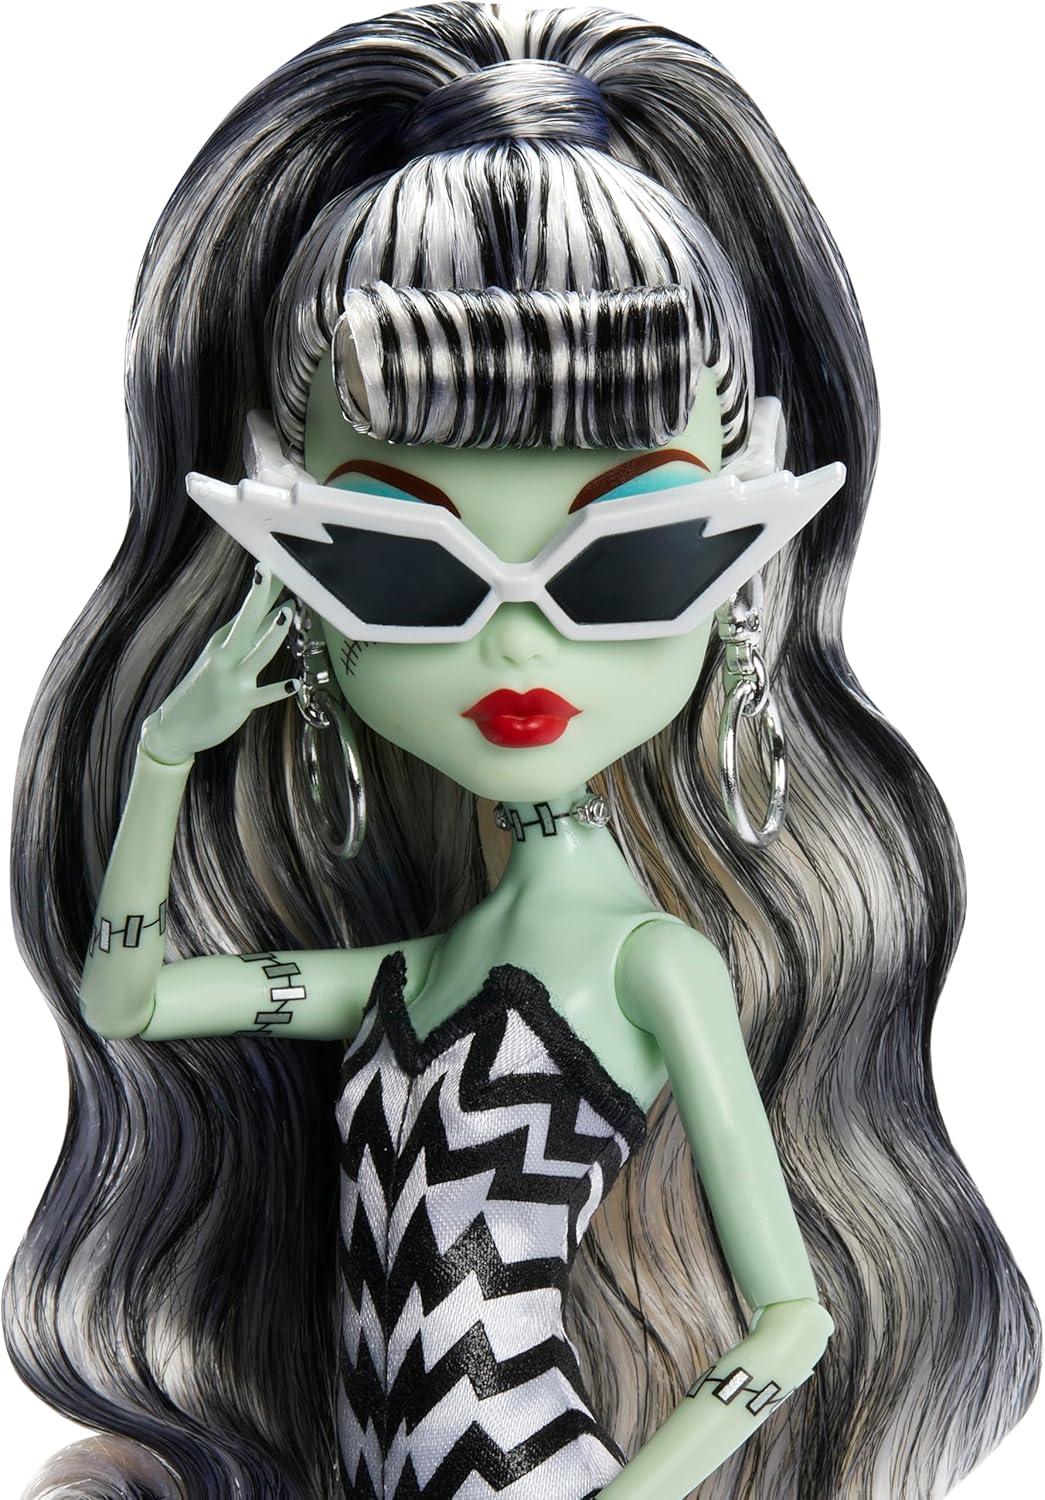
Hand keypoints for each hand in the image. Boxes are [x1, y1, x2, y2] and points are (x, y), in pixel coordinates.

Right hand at [140, 564, 299, 764]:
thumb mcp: (224, 656)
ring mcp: (231, 678)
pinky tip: (294, 684)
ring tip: (288, 614)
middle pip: (246, 621)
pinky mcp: (238, 702)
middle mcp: (226, 655)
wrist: (174, 725)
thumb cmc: (205, 688)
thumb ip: (254, 634)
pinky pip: (261, 696)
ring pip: (256, 653)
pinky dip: (277, 690)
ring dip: (272, 634)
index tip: (278, 560)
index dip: (264, 587)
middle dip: (260, 596)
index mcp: (224, 641)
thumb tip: (282, 608)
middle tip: (271, 570)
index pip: (248, 610)